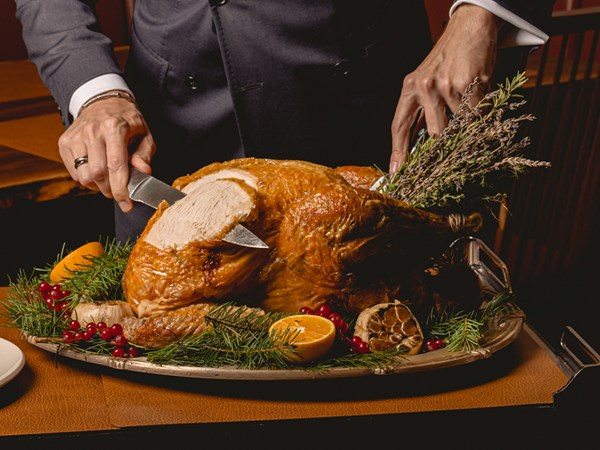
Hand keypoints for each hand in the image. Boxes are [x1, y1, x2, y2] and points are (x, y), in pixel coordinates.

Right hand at [58, 95, 155, 211]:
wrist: (103, 101)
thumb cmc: (127, 121)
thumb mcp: (144, 134)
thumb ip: (144, 155)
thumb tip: (144, 172)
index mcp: (114, 127)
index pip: (116, 166)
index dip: (121, 189)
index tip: (127, 204)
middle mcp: (92, 130)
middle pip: (98, 174)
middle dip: (110, 190)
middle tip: (119, 192)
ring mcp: (76, 136)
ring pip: (83, 176)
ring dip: (97, 186)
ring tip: (108, 180)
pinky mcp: (65, 141)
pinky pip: (74, 171)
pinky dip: (85, 178)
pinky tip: (96, 171)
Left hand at [389, 4, 501, 172]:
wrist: (469, 27)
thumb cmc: (448, 56)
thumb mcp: (425, 79)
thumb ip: (421, 108)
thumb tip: (419, 142)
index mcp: (409, 88)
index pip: (399, 126)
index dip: (398, 152)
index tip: (397, 172)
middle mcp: (424, 88)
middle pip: (433, 134)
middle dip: (444, 144)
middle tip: (453, 150)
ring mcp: (446, 86)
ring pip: (459, 125)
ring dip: (468, 124)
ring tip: (470, 108)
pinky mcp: (467, 84)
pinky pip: (476, 113)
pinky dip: (481, 112)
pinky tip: (480, 97)